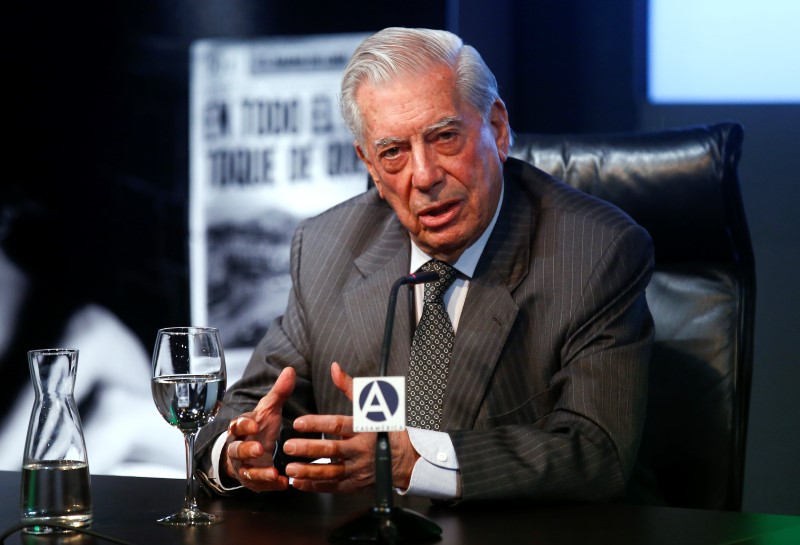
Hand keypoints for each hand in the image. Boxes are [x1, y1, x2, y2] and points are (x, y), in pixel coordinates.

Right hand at [223, 366, 295, 491]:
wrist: (250, 451)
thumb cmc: (259, 428)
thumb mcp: (269, 410)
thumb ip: (279, 393)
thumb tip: (290, 370)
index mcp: (240, 428)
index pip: (237, 425)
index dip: (244, 425)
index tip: (254, 423)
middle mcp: (238, 448)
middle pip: (236, 450)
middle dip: (246, 450)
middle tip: (259, 449)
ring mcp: (244, 466)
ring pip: (245, 471)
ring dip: (258, 473)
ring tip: (272, 473)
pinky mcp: (252, 481)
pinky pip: (259, 486)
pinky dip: (270, 486)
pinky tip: (283, 484)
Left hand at [283, 362, 419, 492]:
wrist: (407, 459)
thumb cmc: (387, 428)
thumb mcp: (372, 405)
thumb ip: (349, 387)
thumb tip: (334, 369)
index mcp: (364, 429)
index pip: (337, 425)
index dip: (317, 424)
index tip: (299, 422)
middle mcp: (361, 450)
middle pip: (332, 450)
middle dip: (309, 449)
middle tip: (289, 446)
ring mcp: (358, 470)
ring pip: (331, 473)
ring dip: (309, 471)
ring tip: (290, 468)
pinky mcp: (355, 484)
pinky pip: (333, 487)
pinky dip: (315, 486)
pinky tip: (299, 482)